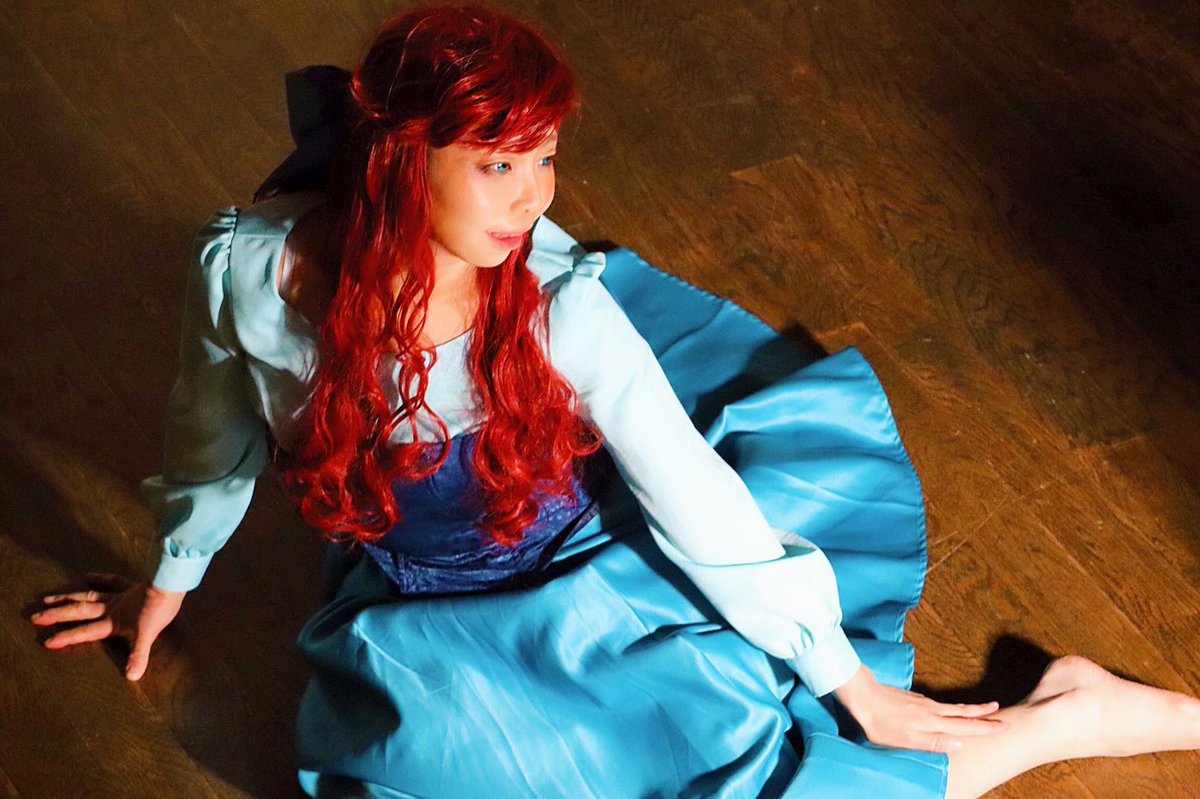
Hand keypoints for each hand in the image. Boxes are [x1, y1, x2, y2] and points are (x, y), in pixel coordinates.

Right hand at [30, 573, 185, 680]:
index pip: (85, 632)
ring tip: (49, 598)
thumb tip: (131, 675)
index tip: (47, 642)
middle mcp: (110, 609)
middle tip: (35, 617)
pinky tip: (88, 576)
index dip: (66, 637)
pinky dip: (100, 578)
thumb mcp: (147, 636)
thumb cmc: (159, 610)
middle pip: (78, 612)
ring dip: (68, 598)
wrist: (169, 585)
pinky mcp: (130, 587)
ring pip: (87, 597)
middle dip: (57, 616)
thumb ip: (137, 655)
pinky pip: (112, 581)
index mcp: (112, 622)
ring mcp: (118, 597)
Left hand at [834, 665, 1005, 752]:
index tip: (1004, 726)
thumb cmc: (881, 722)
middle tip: (1002, 714)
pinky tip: (951, 711)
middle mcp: (932, 711)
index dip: (985, 728)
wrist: (863, 695)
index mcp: (932, 723)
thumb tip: (960, 744)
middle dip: (984, 715)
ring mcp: (923, 703)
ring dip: (971, 710)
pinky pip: (942, 706)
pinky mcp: (915, 700)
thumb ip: (933, 742)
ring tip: (985, 709)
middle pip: (963, 713)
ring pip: (954, 708)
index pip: (965, 727)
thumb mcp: (906, 739)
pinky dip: (954, 709)